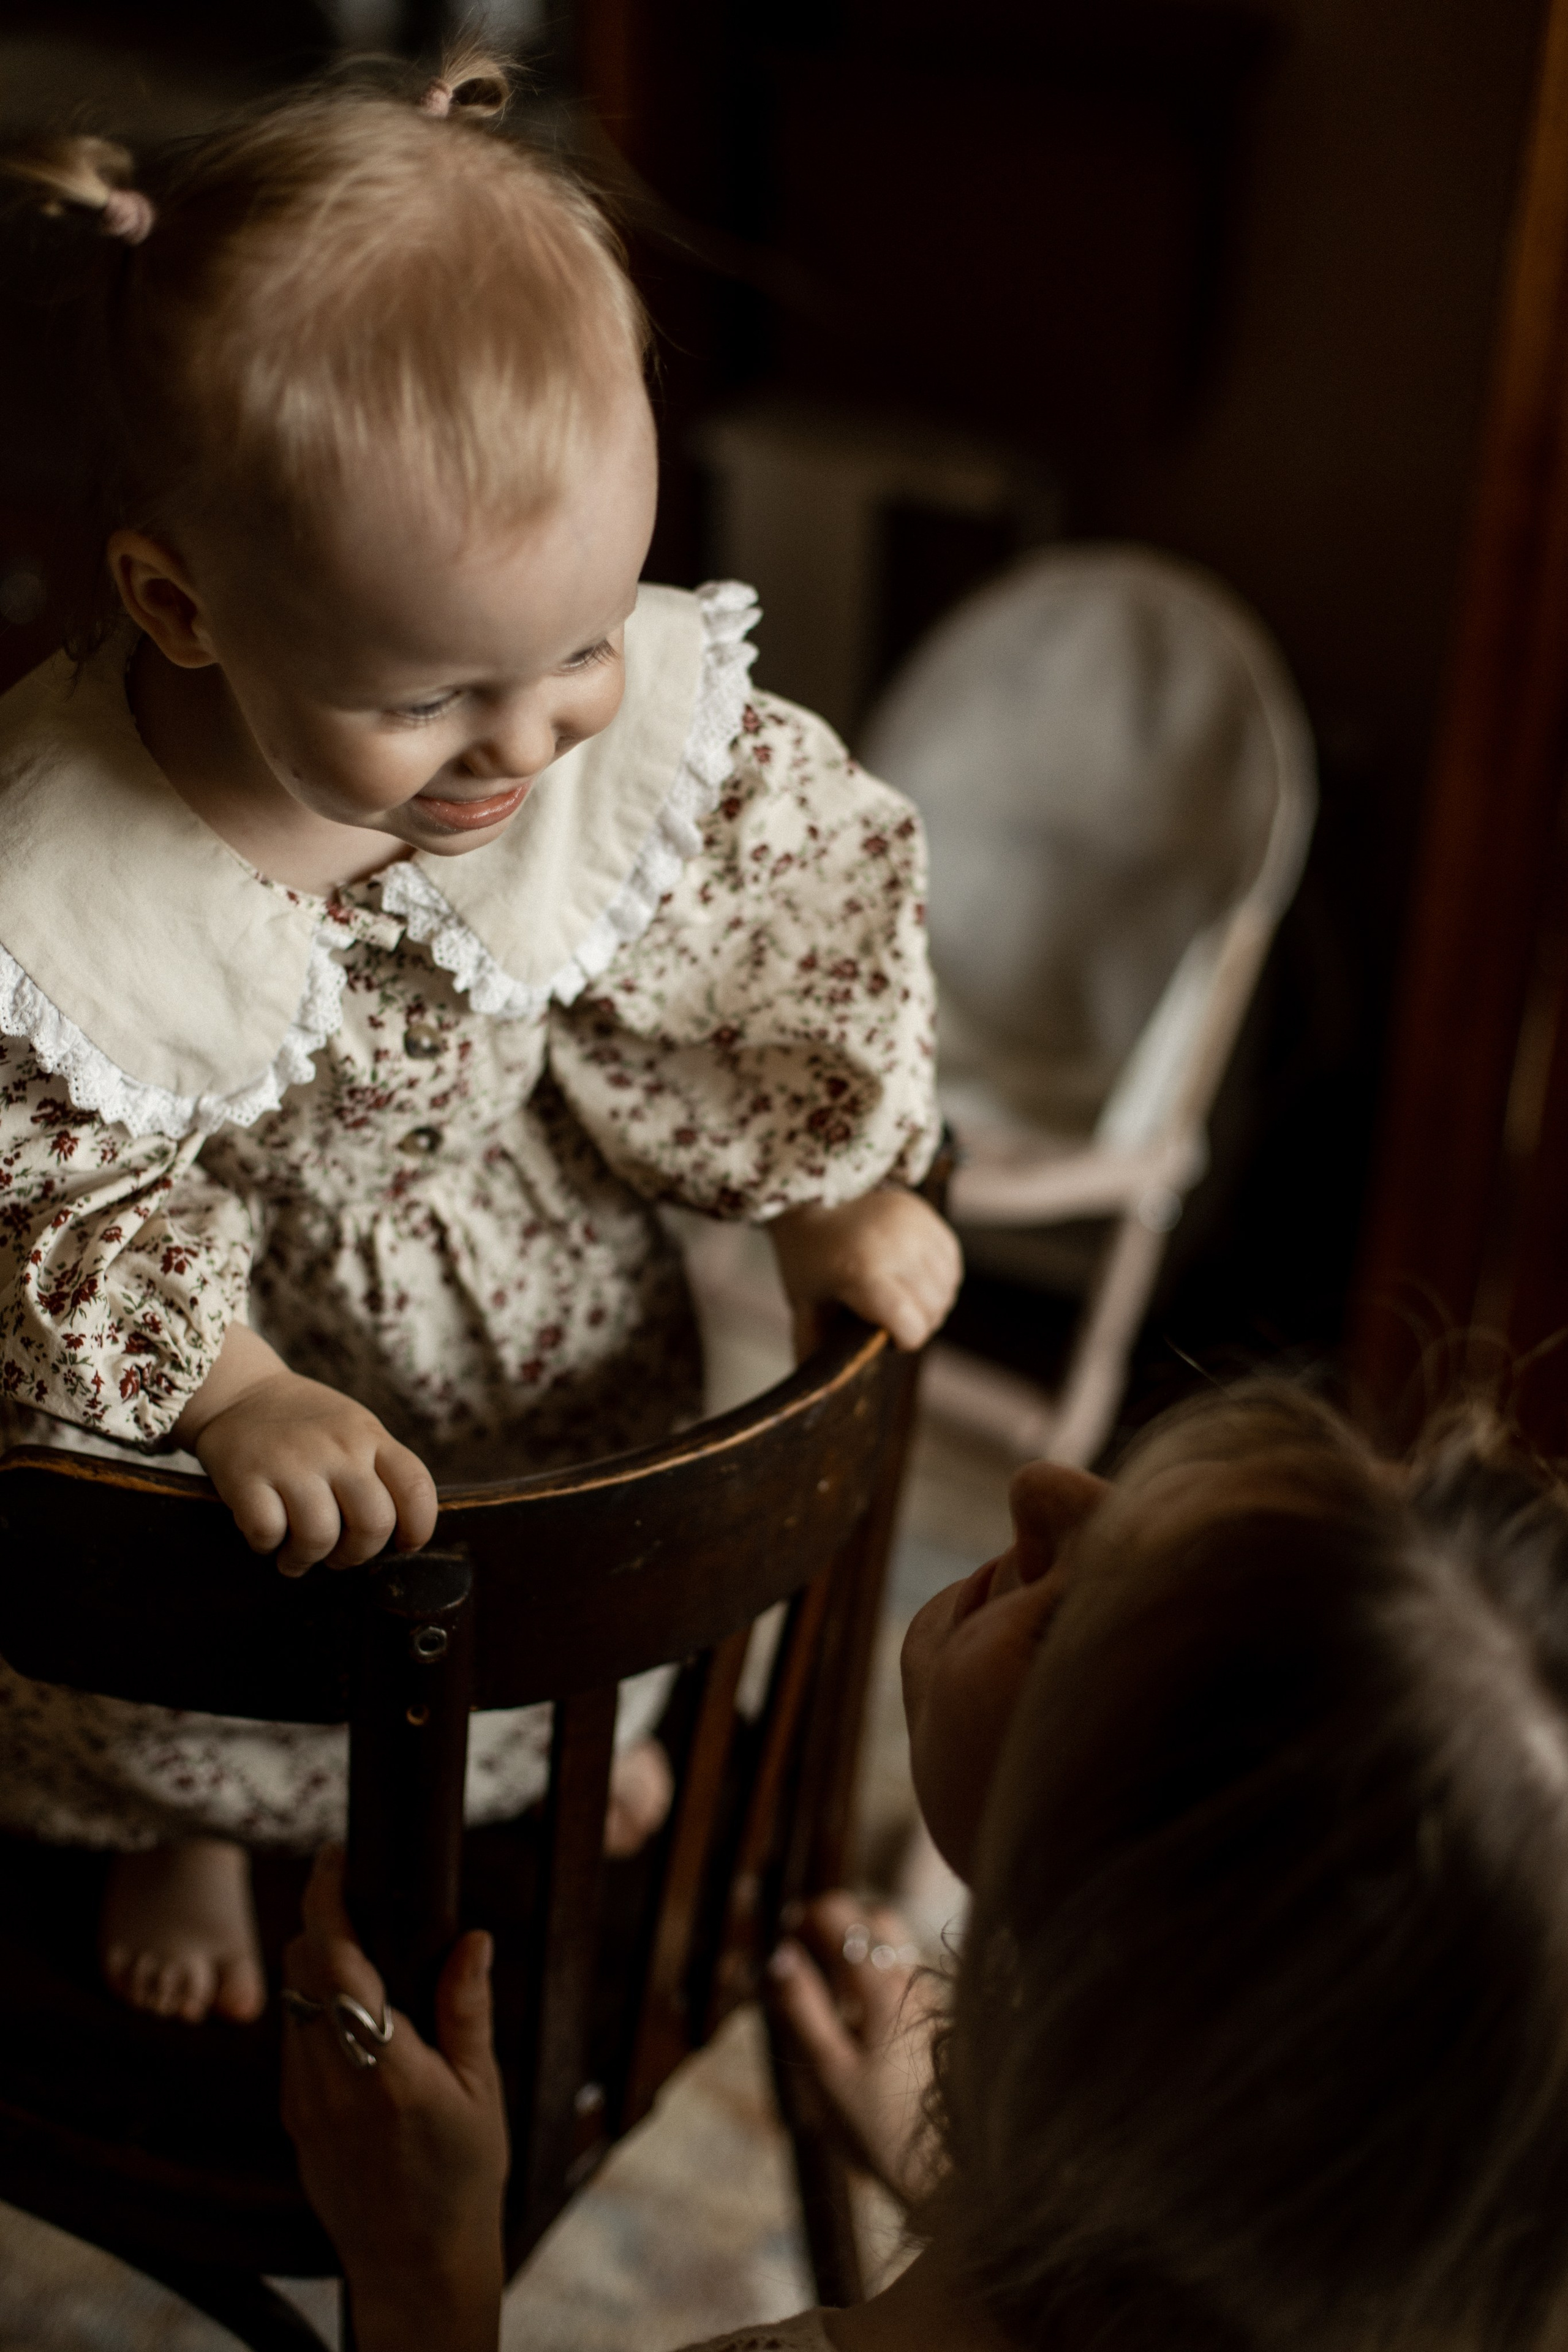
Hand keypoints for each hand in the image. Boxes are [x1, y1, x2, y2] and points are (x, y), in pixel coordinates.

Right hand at [174, 1324, 437, 1575]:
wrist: (240, 1393)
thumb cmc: (305, 1425)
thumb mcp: (354, 1429)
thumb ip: (379, 1470)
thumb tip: (398, 1536)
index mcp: (370, 1436)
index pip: (416, 1488)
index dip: (418, 1528)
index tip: (403, 1544)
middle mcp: (338, 1447)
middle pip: (374, 1523)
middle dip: (358, 1555)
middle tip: (339, 1556)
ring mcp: (292, 1461)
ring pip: (320, 1537)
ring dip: (308, 1559)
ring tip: (298, 1554)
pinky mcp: (247, 1477)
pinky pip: (268, 1533)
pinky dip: (267, 1546)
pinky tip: (267, 1535)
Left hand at [280, 1847, 507, 2351]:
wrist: (414, 2264)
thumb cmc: (462, 2177)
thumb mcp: (482, 2091)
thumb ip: (467, 2009)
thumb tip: (473, 1937)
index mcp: (388, 2068)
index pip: (335, 1962)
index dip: (326, 1901)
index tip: (333, 1859)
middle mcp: (334, 2080)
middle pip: (299, 1971)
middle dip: (319, 1925)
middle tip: (355, 1901)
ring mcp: (305, 2102)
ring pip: (289, 2003)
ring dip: (313, 1968)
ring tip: (358, 1956)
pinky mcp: (294, 2120)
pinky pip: (291, 2043)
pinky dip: (312, 2013)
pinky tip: (353, 2020)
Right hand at [767, 1891, 943, 2206]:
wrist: (948, 2178)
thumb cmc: (882, 2127)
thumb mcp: (828, 2071)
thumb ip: (803, 2008)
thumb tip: (779, 1954)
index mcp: (883, 1986)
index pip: (843, 1915)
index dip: (808, 1914)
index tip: (785, 1930)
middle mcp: (915, 1983)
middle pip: (878, 1921)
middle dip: (841, 1924)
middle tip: (807, 1952)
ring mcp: (934, 2005)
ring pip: (896, 1952)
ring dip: (861, 1954)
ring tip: (831, 1994)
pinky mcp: (941, 2029)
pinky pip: (907, 1983)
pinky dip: (879, 1983)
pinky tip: (862, 2025)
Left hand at [769, 1189, 961, 1356]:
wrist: (812, 1194)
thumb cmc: (807, 1256)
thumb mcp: (804, 1303)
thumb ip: (813, 1346)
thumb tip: (816, 1394)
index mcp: (861, 1272)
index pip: (910, 1324)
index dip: (905, 1342)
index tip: (888, 1340)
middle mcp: (895, 1246)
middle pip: (933, 1310)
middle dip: (918, 1324)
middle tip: (892, 1320)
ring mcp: (914, 1227)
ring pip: (946, 1288)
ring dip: (932, 1302)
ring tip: (903, 1298)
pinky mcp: (926, 1215)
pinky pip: (952, 1262)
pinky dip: (940, 1278)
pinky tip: (916, 1278)